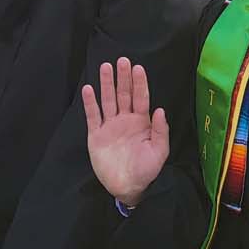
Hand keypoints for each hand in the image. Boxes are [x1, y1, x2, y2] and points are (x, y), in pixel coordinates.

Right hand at [82, 58, 167, 208]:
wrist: (128, 188)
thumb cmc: (146, 170)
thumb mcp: (159, 152)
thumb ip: (160, 131)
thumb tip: (159, 109)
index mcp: (141, 122)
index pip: (140, 98)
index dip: (139, 83)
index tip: (138, 67)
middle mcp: (125, 120)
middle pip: (123, 94)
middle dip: (123, 78)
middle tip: (122, 60)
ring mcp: (109, 126)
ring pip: (108, 100)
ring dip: (107, 84)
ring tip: (105, 67)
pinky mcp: (96, 135)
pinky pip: (92, 116)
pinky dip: (90, 103)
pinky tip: (88, 89)